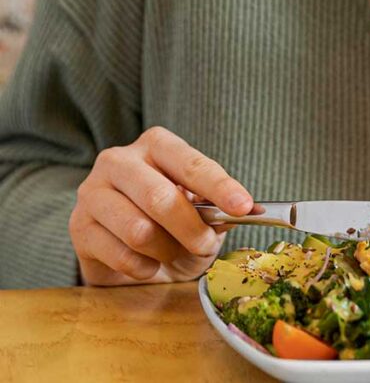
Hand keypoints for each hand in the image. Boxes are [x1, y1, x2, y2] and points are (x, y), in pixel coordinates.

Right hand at [69, 127, 252, 285]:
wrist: (127, 253)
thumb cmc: (171, 224)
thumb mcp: (200, 210)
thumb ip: (218, 207)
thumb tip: (246, 209)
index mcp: (156, 145)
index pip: (191, 164)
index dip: (220, 187)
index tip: (244, 207)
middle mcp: (119, 161)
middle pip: (160, 198)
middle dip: (191, 229)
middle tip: (205, 245)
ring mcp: (93, 192)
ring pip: (139, 230)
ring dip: (166, 251)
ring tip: (171, 252)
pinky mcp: (79, 227)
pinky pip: (121, 256)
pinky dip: (145, 268)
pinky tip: (148, 263)